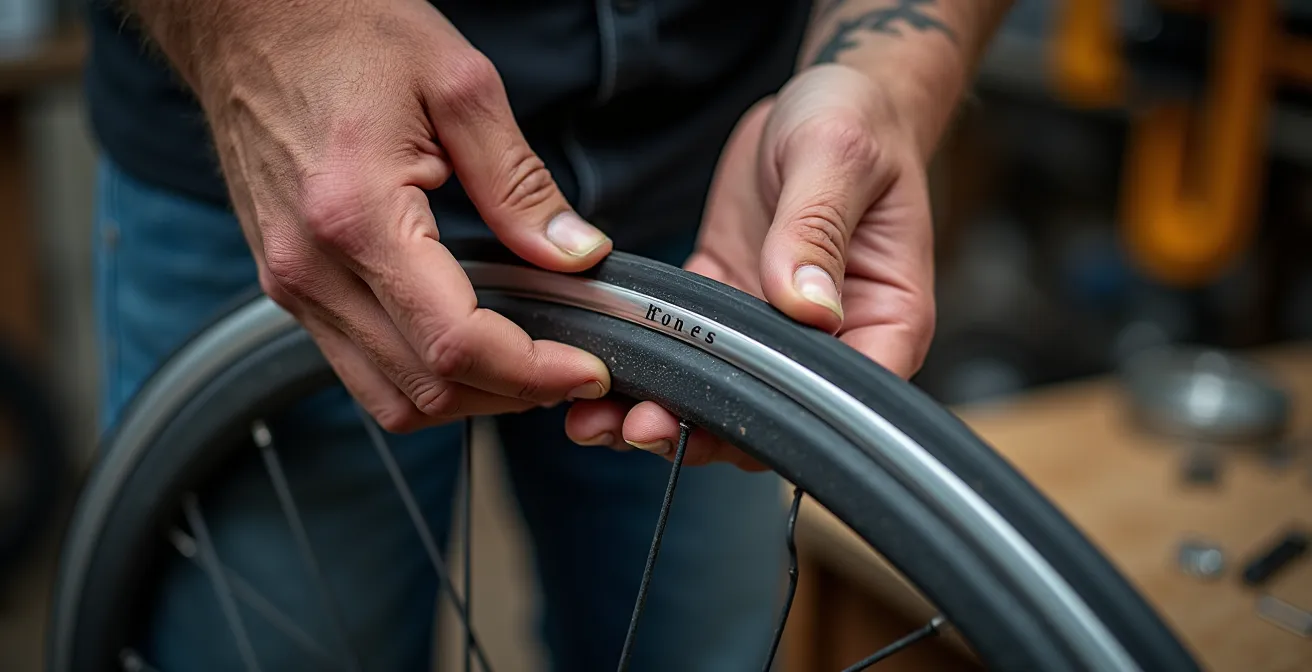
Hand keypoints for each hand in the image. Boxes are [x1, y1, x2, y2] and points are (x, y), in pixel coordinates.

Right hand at [186, 0, 614, 430]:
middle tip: (568, 365)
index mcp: (356, 216)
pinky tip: (464, 341)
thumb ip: (518, 182)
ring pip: (388, 397)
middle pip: (425, 388)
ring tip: (524, 363)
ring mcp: (291, 283)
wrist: (245, 18)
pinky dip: (420, 375)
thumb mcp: (458, 85)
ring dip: (465, 397)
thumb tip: (575, 254)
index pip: (455, 342)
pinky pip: (357, 366)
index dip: (532, 372)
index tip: (584, 368)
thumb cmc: (344, 31)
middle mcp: (312, 267)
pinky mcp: (286, 283)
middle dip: (510, 392)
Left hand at [566, 65, 935, 468]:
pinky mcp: (728, 301)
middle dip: (703, 432)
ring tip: (597, 423)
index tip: (718, 425)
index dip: (781, 423)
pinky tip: (602, 371)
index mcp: (886, 317)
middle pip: (772, 412)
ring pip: (721, 392)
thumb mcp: (837, 159)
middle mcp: (833, 337)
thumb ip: (816, 230)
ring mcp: (774, 325)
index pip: (843, 400)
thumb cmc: (858, 121)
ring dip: (662, 410)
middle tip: (638, 427)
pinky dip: (646, 364)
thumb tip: (803, 306)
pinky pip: (686, 347)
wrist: (826, 96)